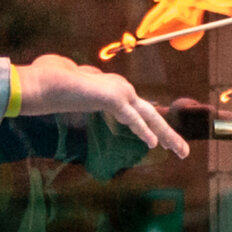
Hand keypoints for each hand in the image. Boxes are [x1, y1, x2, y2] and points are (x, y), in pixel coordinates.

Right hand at [13, 55, 191, 156]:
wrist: (47, 78)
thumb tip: (82, 98)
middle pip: (152, 116)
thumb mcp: (76, 95)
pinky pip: (131, 118)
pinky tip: (153, 144)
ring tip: (181, 152)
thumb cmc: (57, 84)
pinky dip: (143, 130)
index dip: (152, 128)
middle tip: (184, 152)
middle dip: (169, 135)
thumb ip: (86, 96)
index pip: (140, 113)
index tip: (162, 142)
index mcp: (116, 92)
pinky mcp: (113, 97)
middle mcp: (122, 90)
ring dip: (168, 135)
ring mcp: (120, 92)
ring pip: (150, 117)